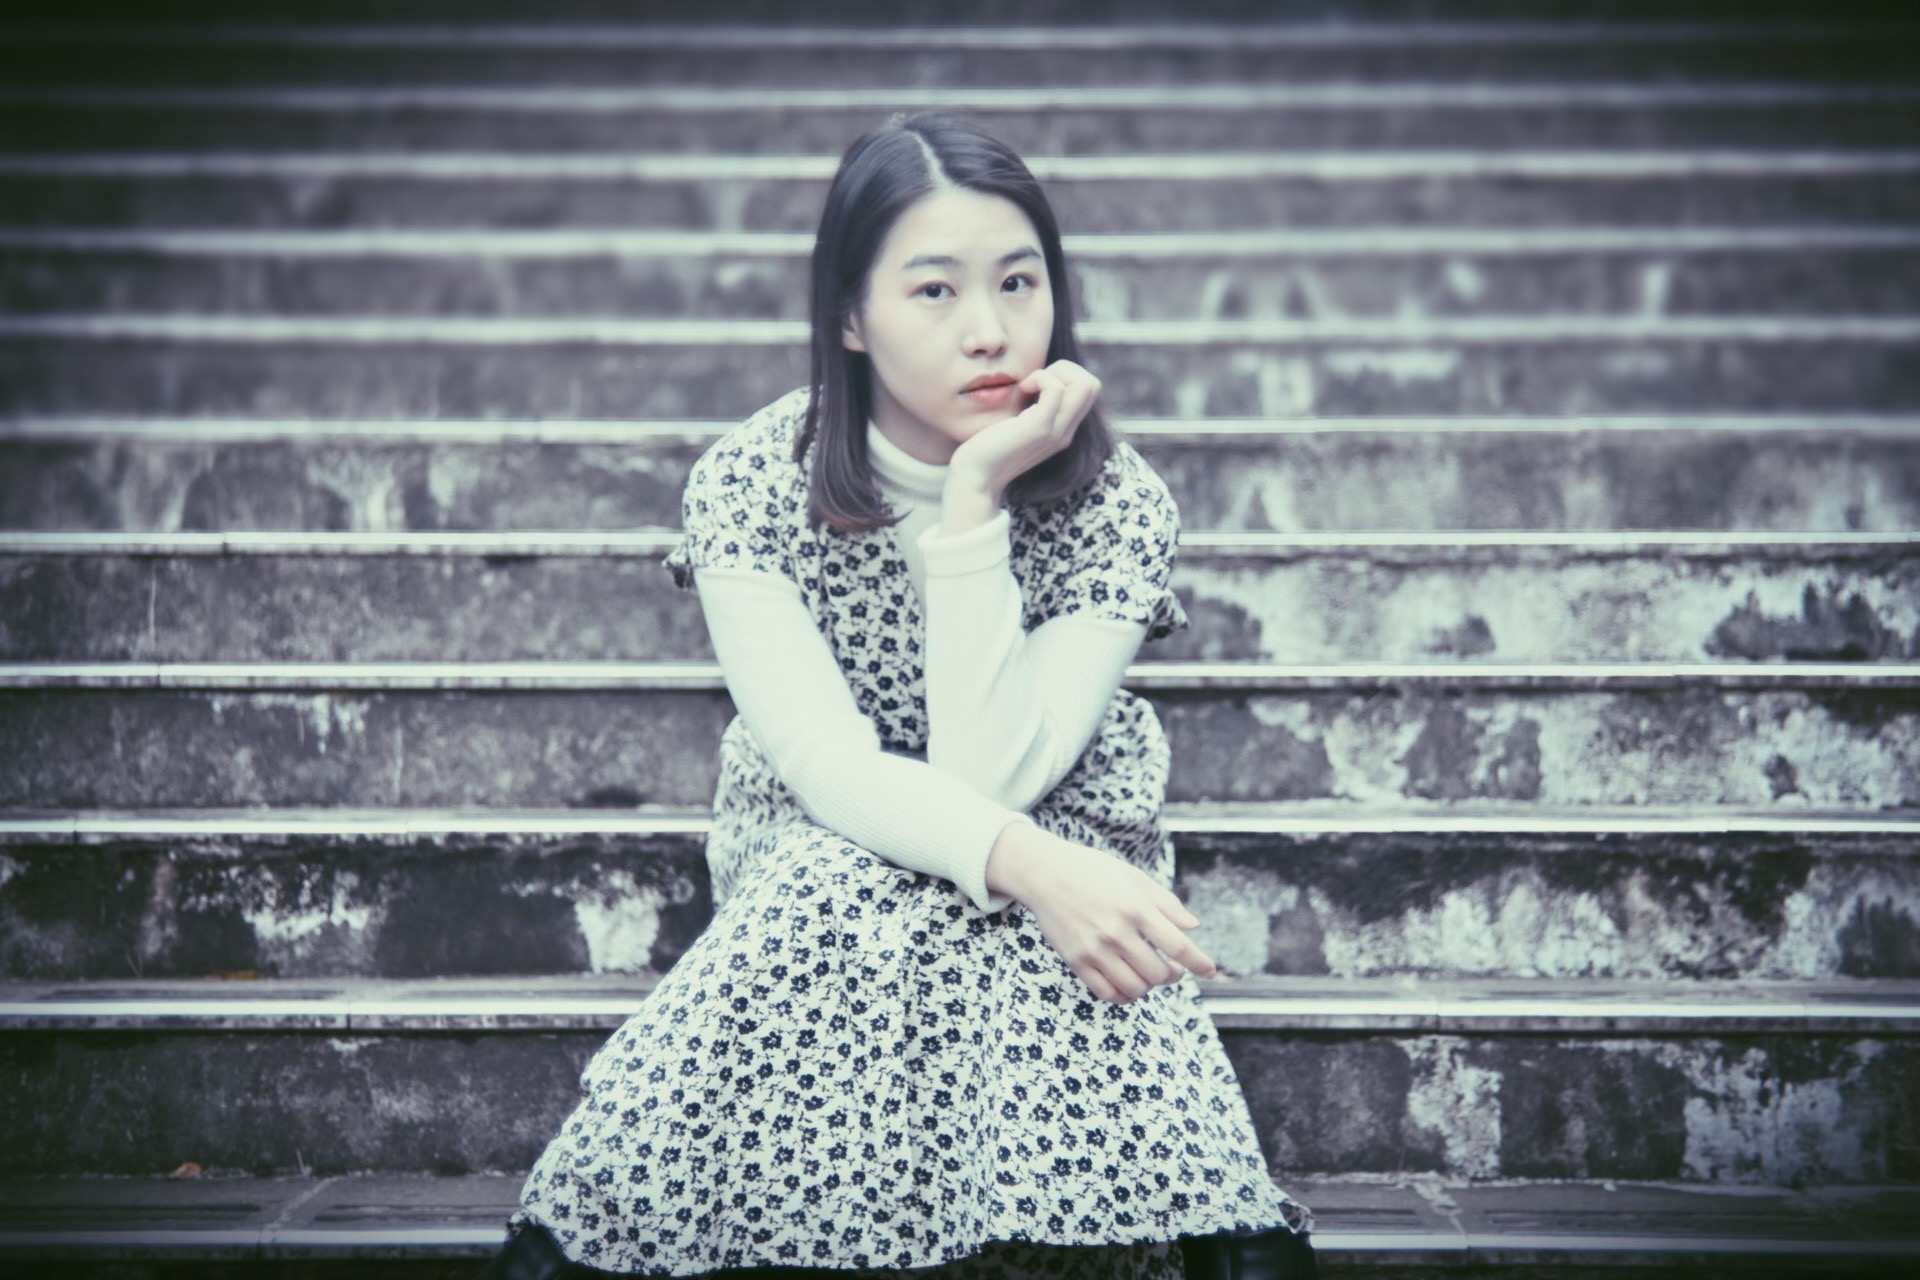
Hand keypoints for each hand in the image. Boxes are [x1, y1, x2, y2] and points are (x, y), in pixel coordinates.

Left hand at [947, 359, 1101, 501]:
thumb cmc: (987, 448)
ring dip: (1054, 372)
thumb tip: (1034, 379)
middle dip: (1065, 369)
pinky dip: (1040, 378)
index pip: (1090, 391)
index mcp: (1063, 430)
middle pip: (1093, 385)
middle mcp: (1065, 432)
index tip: (1036, 384)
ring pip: (1084, 385)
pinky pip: (1055, 389)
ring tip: (1028, 385)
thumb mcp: (1018, 424)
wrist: (975, 477)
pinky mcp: (1039, 428)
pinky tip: (1022, 389)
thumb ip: (1032, 408)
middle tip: (1034, 381)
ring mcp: (1055, 431)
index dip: (1066, 375)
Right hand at [1003, 826, 1217, 1005]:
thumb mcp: (1134, 877)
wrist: (1045, 873)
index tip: (1210, 971)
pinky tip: (1128, 984)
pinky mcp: (1076, 961)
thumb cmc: (1094, 871)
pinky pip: (1108, 993)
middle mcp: (1116, 931)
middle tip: (1172, 968)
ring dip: (1149, 986)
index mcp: (1136, 907)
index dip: (1200, 963)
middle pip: (1159, 974)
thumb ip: (1166, 904)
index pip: (1178, 946)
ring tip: (1148, 973)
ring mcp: (1094, 949)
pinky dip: (1124, 995)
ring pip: (1135, 988)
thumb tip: (1194, 928)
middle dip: (1173, 975)